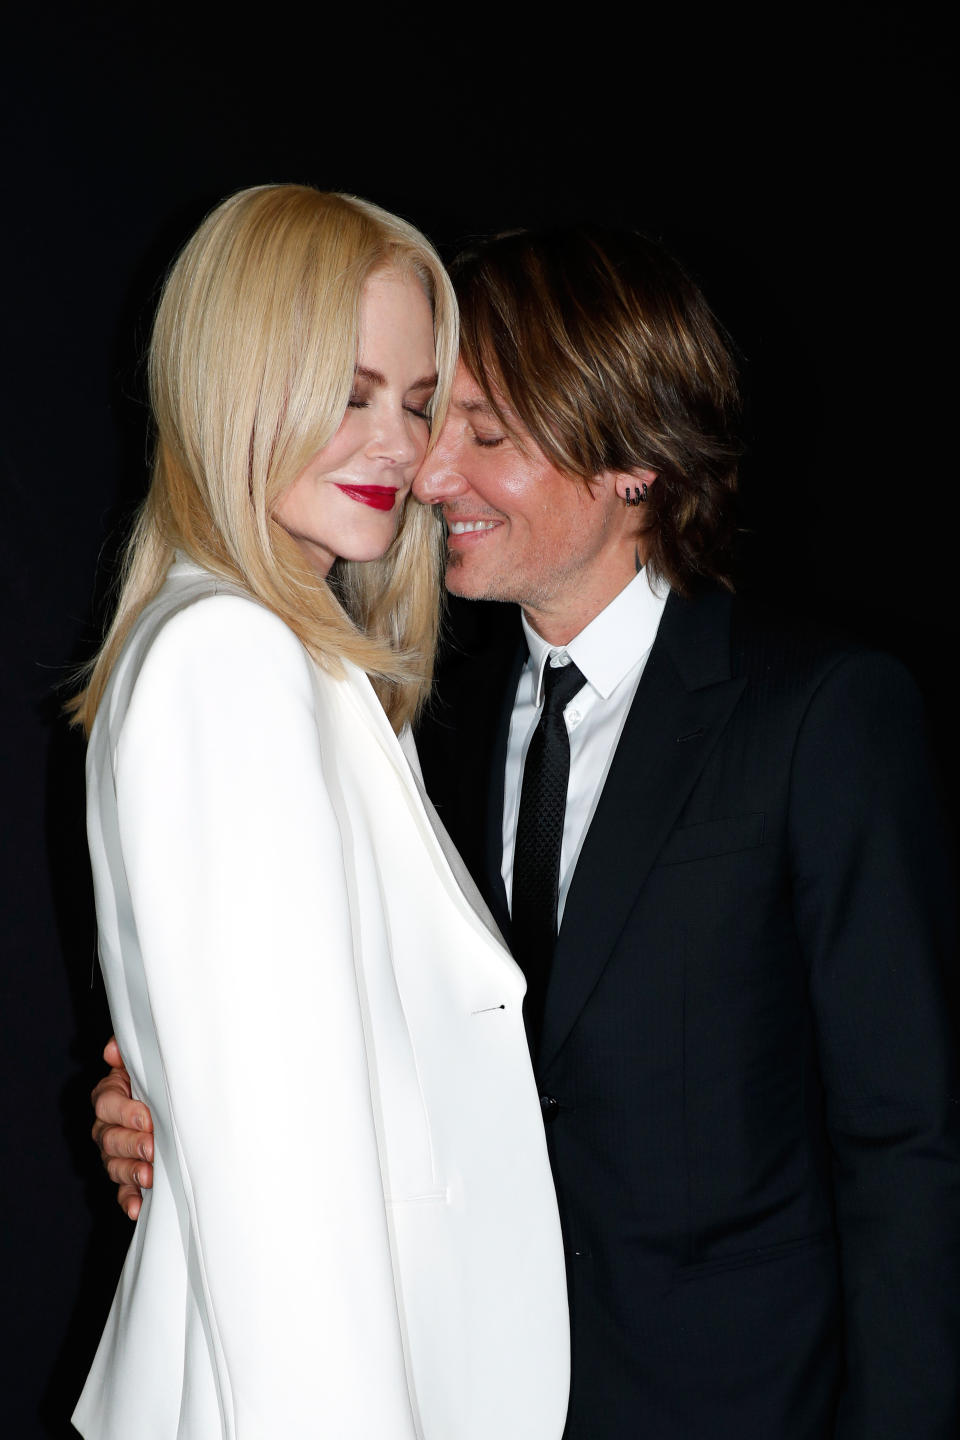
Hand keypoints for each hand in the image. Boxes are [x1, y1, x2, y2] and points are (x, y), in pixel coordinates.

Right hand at [91, 1036, 153, 1219]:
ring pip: (114, 1165)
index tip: (147, 1118)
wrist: (178, 1104)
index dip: (125, 1111)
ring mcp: (115, 1154)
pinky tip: (138, 1207)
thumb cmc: (160, 1079)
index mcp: (110, 1095)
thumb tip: (112, 1051)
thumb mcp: (147, 1061)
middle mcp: (108, 1126)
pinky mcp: (128, 1178)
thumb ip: (128, 1052)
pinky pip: (122, 1192)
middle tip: (153, 1146)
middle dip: (131, 1143)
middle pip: (109, 1137)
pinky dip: (129, 1200)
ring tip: (149, 1176)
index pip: (106, 1103)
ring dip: (131, 1172)